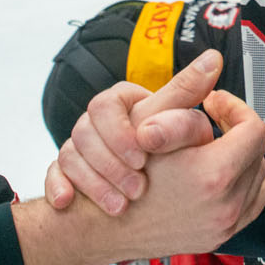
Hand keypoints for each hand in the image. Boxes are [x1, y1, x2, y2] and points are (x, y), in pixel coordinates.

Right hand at [46, 50, 226, 213]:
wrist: (134, 191)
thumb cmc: (156, 146)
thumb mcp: (171, 119)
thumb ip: (186, 91)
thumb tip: (213, 58)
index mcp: (117, 102)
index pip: (104, 105)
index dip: (121, 132)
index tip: (144, 155)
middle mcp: (92, 123)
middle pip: (82, 131)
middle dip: (110, 164)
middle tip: (138, 188)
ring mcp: (74, 148)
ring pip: (68, 154)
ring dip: (92, 182)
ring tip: (119, 206)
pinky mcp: (63, 173)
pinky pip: (51, 175)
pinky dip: (58, 187)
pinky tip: (69, 201)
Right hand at [98, 89, 264, 257]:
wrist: (103, 226)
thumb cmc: (121, 172)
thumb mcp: (151, 121)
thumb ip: (187, 89)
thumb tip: (213, 60)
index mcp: (215, 174)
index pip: (253, 130)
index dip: (234, 108)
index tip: (213, 103)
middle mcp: (226, 205)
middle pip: (257, 154)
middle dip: (238, 133)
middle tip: (214, 120)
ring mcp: (223, 226)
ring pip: (256, 180)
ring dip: (243, 158)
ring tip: (224, 143)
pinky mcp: (217, 237)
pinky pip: (253, 207)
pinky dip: (252, 185)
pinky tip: (256, 170)